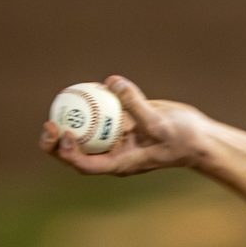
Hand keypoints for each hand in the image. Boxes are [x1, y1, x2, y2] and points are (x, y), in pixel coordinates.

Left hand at [39, 75, 210, 177]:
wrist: (196, 137)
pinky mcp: (121, 122)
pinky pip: (100, 114)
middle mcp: (112, 153)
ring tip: (57, 105)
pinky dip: (91, 104)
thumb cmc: (181, 138)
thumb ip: (135, 104)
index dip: (70, 154)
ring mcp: (115, 139)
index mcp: (118, 163)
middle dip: (57, 143)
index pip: (86, 164)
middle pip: (76, 153)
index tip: (65, 135)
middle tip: (49, 124)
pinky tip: (82, 89)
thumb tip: (111, 82)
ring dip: (68, 122)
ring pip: (84, 133)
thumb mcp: (159, 123)